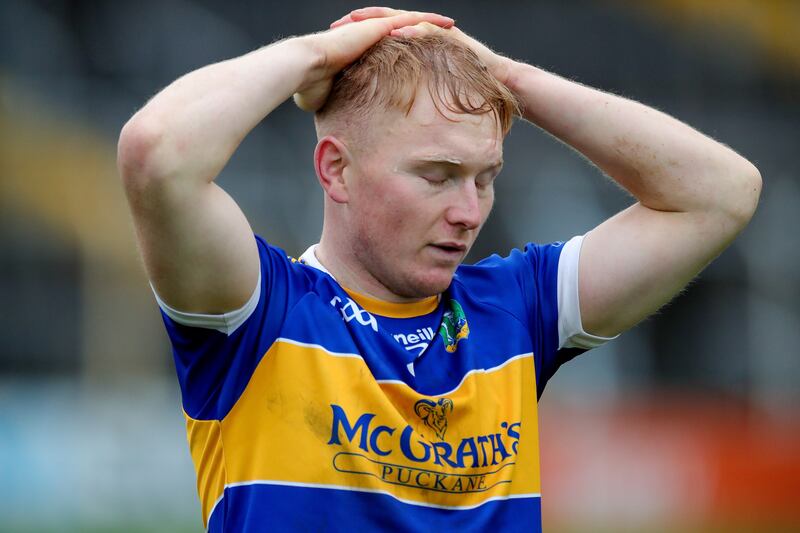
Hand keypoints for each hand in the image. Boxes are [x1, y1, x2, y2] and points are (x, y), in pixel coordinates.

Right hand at [294, 9, 453, 110]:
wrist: (304, 69)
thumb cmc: (309, 87)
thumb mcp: (327, 98)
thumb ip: (336, 106)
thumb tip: (333, 130)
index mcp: (358, 49)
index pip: (385, 44)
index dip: (401, 45)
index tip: (417, 51)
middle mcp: (367, 34)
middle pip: (400, 28)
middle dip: (420, 30)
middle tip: (440, 34)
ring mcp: (373, 28)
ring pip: (408, 20)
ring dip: (430, 22)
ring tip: (450, 25)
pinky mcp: (377, 27)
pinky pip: (408, 20)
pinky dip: (427, 21)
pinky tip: (444, 23)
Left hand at [330, 7, 512, 86]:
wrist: (496, 77)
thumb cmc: (462, 86)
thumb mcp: (427, 85)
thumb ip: (407, 86)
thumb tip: (381, 104)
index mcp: (412, 42)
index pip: (379, 33)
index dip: (357, 33)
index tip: (333, 38)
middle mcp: (421, 31)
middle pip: (386, 20)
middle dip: (361, 21)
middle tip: (337, 24)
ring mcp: (435, 30)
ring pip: (403, 20)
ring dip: (381, 21)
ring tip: (359, 22)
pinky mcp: (448, 35)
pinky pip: (426, 31)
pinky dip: (411, 32)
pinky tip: (396, 34)